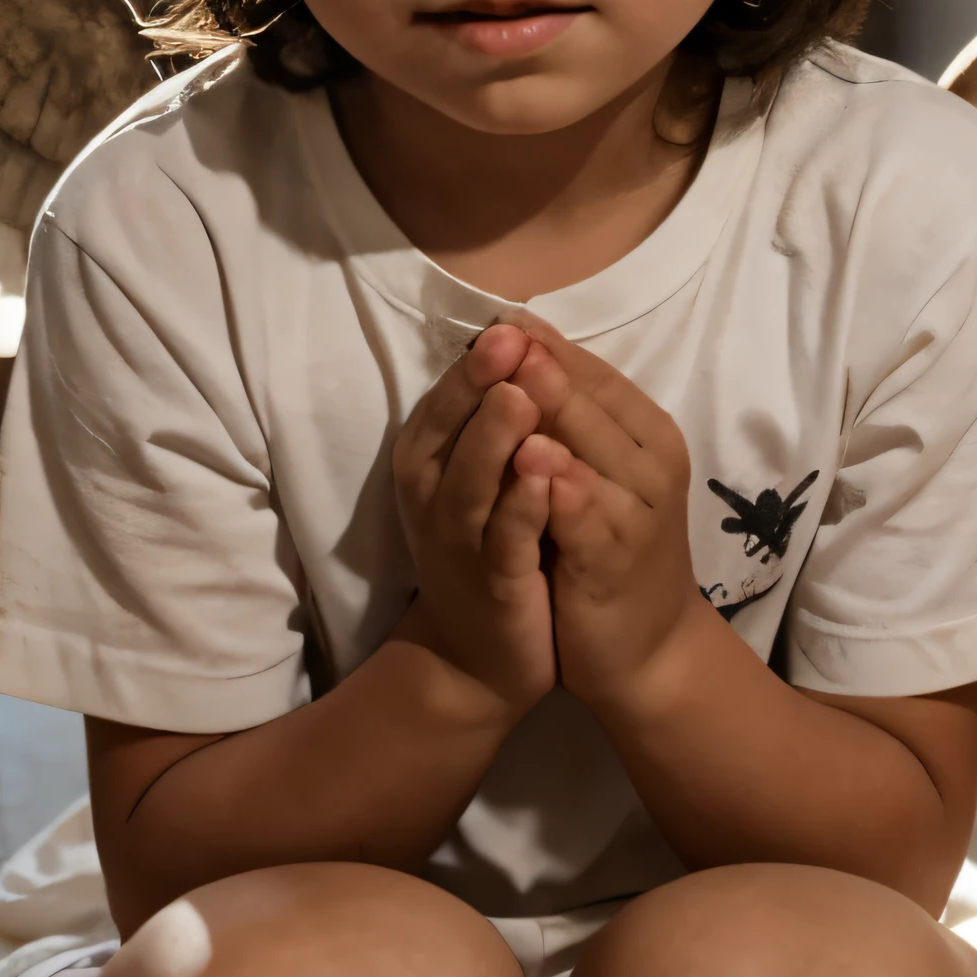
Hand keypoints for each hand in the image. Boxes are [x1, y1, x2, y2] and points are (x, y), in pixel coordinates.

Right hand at [392, 323, 556, 719]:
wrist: (480, 655)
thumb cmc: (486, 546)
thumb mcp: (480, 476)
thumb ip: (489, 416)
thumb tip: (517, 333)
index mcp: (430, 461)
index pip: (448, 400)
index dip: (476, 363)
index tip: (508, 321)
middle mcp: (434, 496)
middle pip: (452, 431)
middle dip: (480, 386)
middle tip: (508, 340)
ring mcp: (462, 542)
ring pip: (473, 483)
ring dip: (496, 439)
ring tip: (521, 397)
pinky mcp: (495, 583)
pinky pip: (508, 538)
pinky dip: (523, 505)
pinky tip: (546, 474)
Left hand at [504, 327, 710, 717]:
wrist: (644, 646)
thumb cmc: (611, 546)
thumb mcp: (595, 474)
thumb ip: (569, 420)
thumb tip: (519, 346)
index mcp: (650, 435)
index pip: (598, 376)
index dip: (549, 347)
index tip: (504, 318)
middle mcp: (655, 464)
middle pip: (595, 405)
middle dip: (547, 371)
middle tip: (504, 337)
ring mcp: (640, 510)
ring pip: (592, 453)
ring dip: (554, 421)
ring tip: (514, 389)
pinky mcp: (617, 556)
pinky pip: (585, 513)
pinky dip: (558, 487)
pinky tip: (528, 465)